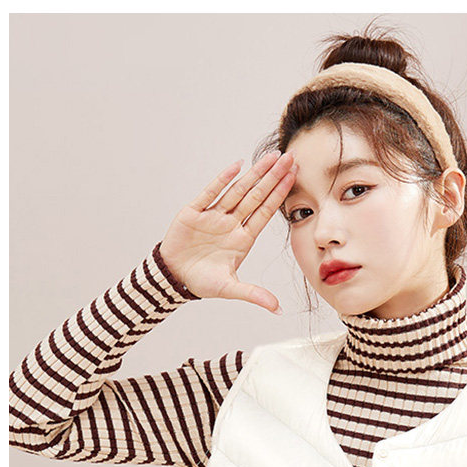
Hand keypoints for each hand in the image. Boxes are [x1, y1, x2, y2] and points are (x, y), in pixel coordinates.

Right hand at [159, 150, 297, 309]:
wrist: (173, 277)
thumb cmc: (202, 281)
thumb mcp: (230, 288)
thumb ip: (253, 294)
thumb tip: (278, 309)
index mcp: (243, 238)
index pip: (266, 212)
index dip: (280, 195)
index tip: (294, 177)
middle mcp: (231, 223)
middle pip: (256, 196)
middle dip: (273, 178)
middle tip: (290, 158)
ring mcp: (214, 216)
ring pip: (238, 190)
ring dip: (254, 174)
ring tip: (271, 157)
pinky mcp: (194, 212)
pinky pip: (210, 192)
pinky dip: (222, 180)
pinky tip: (237, 166)